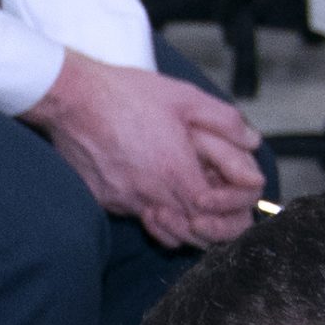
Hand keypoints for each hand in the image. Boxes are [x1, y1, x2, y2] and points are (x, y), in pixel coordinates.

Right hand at [24, 51, 262, 248]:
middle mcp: (148, 192)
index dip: (227, 208)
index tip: (230, 193)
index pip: (211, 211)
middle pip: (190, 230)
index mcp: (173, 168)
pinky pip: (137, 216)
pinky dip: (153, 211)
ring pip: (163, 229)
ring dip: (182, 223)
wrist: (72, 98)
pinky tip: (156, 190)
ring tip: (192, 204)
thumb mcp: (185, 97)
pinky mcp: (105, 201)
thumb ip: (225, 121)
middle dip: (211, 224)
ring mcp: (123, 200)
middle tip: (220, 209)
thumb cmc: (125, 94)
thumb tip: (252, 141)